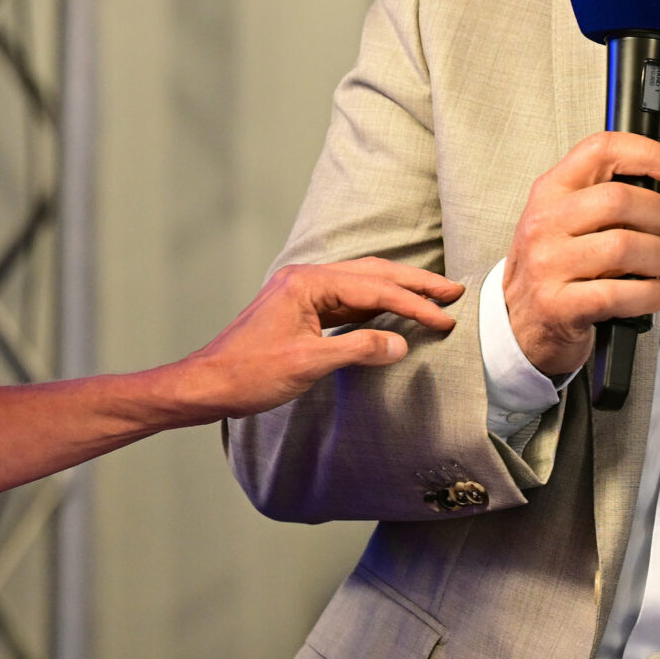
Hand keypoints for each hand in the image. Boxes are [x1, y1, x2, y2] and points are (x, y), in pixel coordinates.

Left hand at [172, 258, 465, 421]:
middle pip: (372, 274)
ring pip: (361, 285)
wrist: (207, 384)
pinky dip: (375, 306)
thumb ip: (357, 349)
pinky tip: (393, 315)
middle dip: (413, 284)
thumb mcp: (308, 364)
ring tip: (432, 299)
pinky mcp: (300, 310)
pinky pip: (346, 301)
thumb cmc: (248, 373)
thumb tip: (400, 343)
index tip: (446, 317)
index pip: (374, 288)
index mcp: (307, 283)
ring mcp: (302, 293)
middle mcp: (305, 279)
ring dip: (396, 292)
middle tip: (452, 292)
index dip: (414, 304)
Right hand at [505, 133, 659, 380]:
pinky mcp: (558, 305)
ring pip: (624, 247)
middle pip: (620, 200)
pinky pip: (619, 294)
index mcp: (552, 191)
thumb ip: (647, 192)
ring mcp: (548, 264)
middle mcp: (546, 222)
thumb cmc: (560, 267)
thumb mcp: (589, 222)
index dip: (652, 154)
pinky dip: (653, 294)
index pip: (602, 150)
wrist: (522, 325)